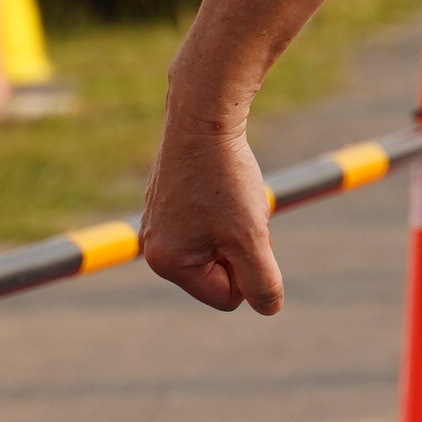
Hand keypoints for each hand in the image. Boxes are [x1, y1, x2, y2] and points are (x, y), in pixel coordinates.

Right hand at [141, 121, 283, 315]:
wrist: (204, 114)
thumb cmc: (226, 177)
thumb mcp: (251, 238)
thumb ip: (261, 281)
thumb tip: (268, 307)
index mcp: (167, 263)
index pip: (226, 297)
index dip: (251, 269)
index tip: (248, 230)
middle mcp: (153, 245)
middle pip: (221, 270)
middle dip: (242, 245)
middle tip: (241, 208)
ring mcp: (158, 220)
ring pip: (218, 243)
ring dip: (237, 225)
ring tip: (232, 192)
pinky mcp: (168, 198)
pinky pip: (210, 219)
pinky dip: (227, 206)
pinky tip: (223, 180)